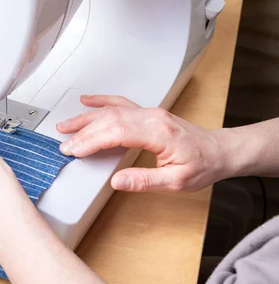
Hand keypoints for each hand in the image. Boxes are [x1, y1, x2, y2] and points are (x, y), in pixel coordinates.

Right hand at [56, 95, 229, 191]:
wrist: (220, 151)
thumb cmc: (203, 165)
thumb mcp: (178, 182)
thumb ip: (146, 181)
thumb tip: (118, 181)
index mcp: (159, 133)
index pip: (116, 132)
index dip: (92, 141)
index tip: (74, 150)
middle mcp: (152, 118)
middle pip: (109, 120)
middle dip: (83, 131)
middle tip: (64, 144)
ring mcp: (149, 113)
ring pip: (111, 110)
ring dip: (86, 117)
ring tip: (65, 125)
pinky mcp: (148, 113)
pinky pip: (121, 103)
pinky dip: (102, 101)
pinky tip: (88, 101)